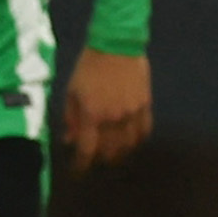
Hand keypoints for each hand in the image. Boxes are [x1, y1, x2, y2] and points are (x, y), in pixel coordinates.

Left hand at [62, 49, 152, 169]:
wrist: (116, 45)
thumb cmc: (89, 67)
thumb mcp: (72, 91)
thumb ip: (71, 118)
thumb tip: (71, 139)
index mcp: (92, 114)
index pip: (87, 150)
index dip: (82, 165)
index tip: (78, 171)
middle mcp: (113, 118)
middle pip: (110, 151)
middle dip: (100, 160)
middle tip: (95, 159)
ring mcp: (132, 113)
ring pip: (129, 145)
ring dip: (120, 153)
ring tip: (114, 154)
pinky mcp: (145, 105)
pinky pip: (144, 131)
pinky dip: (137, 140)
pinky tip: (132, 141)